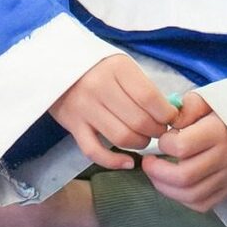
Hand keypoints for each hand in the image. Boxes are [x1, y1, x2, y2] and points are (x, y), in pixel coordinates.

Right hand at [49, 55, 176, 169]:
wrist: (53, 64)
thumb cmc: (98, 67)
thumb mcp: (122, 67)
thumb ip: (144, 88)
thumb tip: (172, 115)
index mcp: (117, 69)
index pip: (149, 98)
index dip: (166, 114)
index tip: (171, 119)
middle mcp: (99, 87)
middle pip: (138, 121)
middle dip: (156, 131)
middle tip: (158, 130)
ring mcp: (84, 107)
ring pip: (121, 138)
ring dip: (139, 144)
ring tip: (142, 139)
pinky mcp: (72, 125)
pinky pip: (95, 151)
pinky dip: (114, 162)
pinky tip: (127, 163)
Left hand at [143, 91, 226, 212]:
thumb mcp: (212, 99)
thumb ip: (189, 106)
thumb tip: (170, 121)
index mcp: (218, 132)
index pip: (182, 147)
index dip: (164, 144)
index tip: (162, 136)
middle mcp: (225, 159)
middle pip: (185, 176)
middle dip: (157, 172)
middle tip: (147, 161)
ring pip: (192, 195)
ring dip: (165, 188)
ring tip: (155, 174)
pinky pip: (203, 204)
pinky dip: (183, 199)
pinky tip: (173, 186)